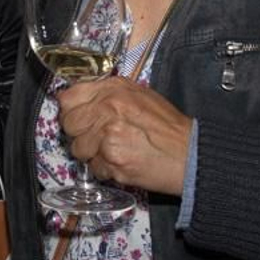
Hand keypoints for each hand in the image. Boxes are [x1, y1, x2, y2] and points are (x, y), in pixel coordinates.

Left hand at [57, 77, 192, 194]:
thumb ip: (107, 94)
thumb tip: (78, 99)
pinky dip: (105, 169)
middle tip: (97, 137)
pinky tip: (122, 162)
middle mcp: (107, 109)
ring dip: (91, 153)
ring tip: (114, 150)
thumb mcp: (139, 95)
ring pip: (77, 148)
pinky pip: (93, 167)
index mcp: (113, 90)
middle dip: (79, 133)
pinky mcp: (112, 161)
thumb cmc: (168, 127)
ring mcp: (108, 136)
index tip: (78, 116)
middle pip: (68, 124)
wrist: (190, 154)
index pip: (68, 97)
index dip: (71, 109)